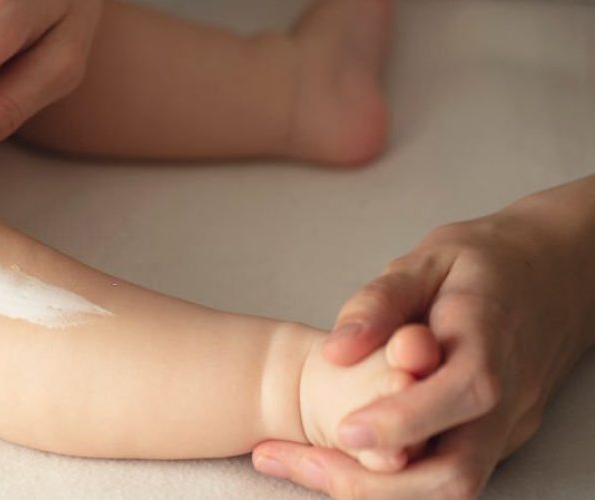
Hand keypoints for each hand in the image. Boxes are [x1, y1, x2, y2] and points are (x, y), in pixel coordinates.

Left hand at [252, 184, 594, 497]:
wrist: (555, 276)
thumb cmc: (483, 263)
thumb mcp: (428, 259)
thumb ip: (380, 301)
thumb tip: (337, 351)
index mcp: (492, 337)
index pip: (466, 391)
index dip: (405, 419)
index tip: (344, 429)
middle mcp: (509, 396)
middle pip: (458, 469)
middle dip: (376, 483)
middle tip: (301, 462)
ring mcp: (507, 427)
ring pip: (451, 485)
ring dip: (375, 490)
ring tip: (302, 464)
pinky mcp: (494, 442)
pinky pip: (444, 474)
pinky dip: (390, 481)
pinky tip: (336, 460)